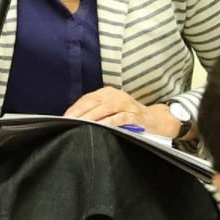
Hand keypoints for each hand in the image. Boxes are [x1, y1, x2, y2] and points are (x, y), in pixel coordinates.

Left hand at [64, 87, 180, 137]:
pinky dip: (110, 122)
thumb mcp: (111, 111)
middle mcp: (117, 95)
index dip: (76, 107)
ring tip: (81, 123)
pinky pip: (121, 118)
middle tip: (69, 121)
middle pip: (95, 102)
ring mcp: (127, 104)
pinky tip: (102, 126)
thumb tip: (74, 120)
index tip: (64, 117)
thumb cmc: (128, 116)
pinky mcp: (136, 115)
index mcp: (108, 93)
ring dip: (93, 116)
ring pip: (106, 108)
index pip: (88, 98)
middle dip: (81, 112)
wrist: (154, 120)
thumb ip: (96, 112)